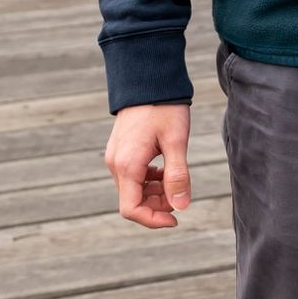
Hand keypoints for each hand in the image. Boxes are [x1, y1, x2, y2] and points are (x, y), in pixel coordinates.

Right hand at [105, 103, 191, 228]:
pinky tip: (165, 170)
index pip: (131, 209)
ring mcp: (116, 156)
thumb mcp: (176, 141)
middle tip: (181, 195)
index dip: (154, 220)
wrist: (147, 78)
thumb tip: (181, 207)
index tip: (177, 218)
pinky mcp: (120, 150)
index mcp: (127, 165)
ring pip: (133, 189)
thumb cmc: (164, 107)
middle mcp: (116, 164)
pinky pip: (132, 175)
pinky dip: (149, 180)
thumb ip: (178, 175)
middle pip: (132, 201)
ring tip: (176, 181)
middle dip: (157, 205)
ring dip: (154, 193)